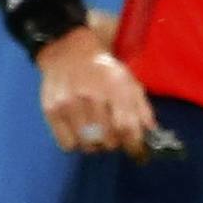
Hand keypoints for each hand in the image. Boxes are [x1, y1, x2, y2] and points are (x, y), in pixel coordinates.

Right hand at [36, 26, 157, 161]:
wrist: (69, 50)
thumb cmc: (103, 68)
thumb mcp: (128, 79)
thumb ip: (141, 106)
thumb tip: (151, 132)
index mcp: (115, 85)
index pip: (127, 126)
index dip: (134, 145)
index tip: (137, 152)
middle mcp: (92, 95)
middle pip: (108, 139)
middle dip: (115, 142)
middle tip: (114, 135)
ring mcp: (69, 104)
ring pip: (88, 144)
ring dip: (96, 144)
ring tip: (96, 132)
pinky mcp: (51, 111)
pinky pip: (67, 144)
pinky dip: (76, 143)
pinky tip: (79, 130)